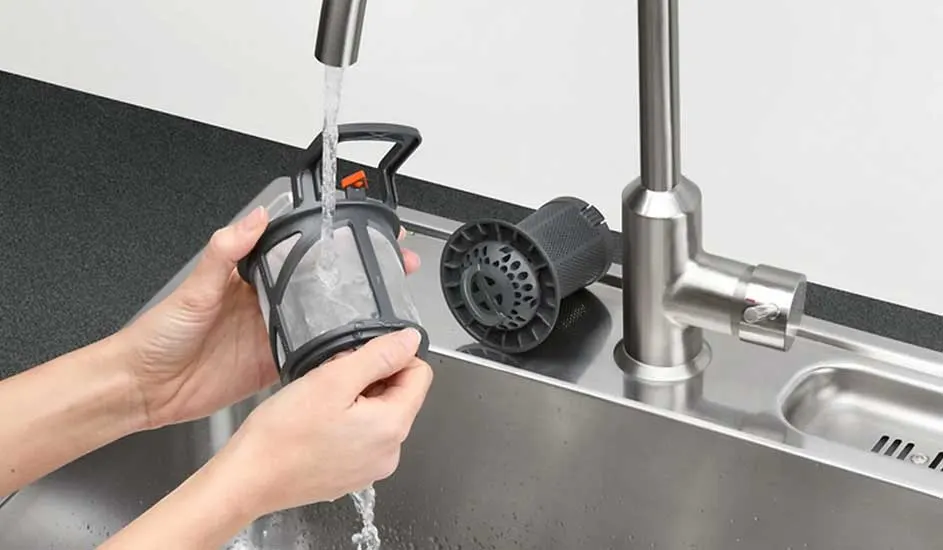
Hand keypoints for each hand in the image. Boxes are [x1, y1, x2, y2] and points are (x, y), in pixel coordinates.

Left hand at [122, 207, 420, 428]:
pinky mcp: (273, 365)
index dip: (333, 243)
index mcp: (253, 278)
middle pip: (323, 285)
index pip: (301, 252)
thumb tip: (254, 218)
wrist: (144, 387)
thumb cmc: (159, 334)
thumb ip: (225, 253)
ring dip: (353, 314)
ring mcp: (273, 335)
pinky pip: (311, 357)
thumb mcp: (195, 289)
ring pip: (324, 320)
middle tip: (395, 268)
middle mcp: (268, 304)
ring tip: (388, 308)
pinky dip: (334, 354)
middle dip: (359, 276)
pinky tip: (358, 349)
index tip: (363, 232)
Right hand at [217, 328, 432, 515]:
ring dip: (356, 399)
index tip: (359, 358)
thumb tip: (411, 340)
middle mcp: (389, 453)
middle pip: (399, 395)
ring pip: (378, 414)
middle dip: (370, 379)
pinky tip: (317, 423)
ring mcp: (370, 468)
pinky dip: (345, 421)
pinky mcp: (351, 475)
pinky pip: (361, 436)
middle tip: (331, 380)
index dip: (392, 358)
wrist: (248, 480)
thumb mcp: (333, 379)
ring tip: (321, 403)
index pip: (419, 375)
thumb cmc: (283, 434)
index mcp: (392, 427)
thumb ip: (379, 356)